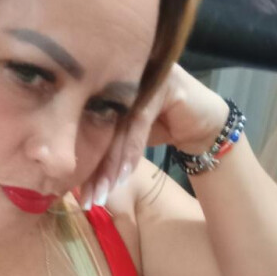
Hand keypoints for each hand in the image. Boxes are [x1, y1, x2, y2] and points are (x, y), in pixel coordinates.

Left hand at [78, 63, 230, 208]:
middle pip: (101, 129)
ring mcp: (140, 77)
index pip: (88, 130)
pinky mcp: (160, 84)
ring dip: (111, 165)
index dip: (84, 164)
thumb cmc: (162, 127)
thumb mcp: (127, 138)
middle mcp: (118, 78)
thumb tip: (74, 171)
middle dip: (95, 170)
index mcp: (103, 87)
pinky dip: (130, 152)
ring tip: (104, 193)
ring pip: (119, 128)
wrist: (202, 123)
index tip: (79, 196)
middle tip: (89, 198)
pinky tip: (123, 176)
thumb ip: (104, 145)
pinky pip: (139, 122)